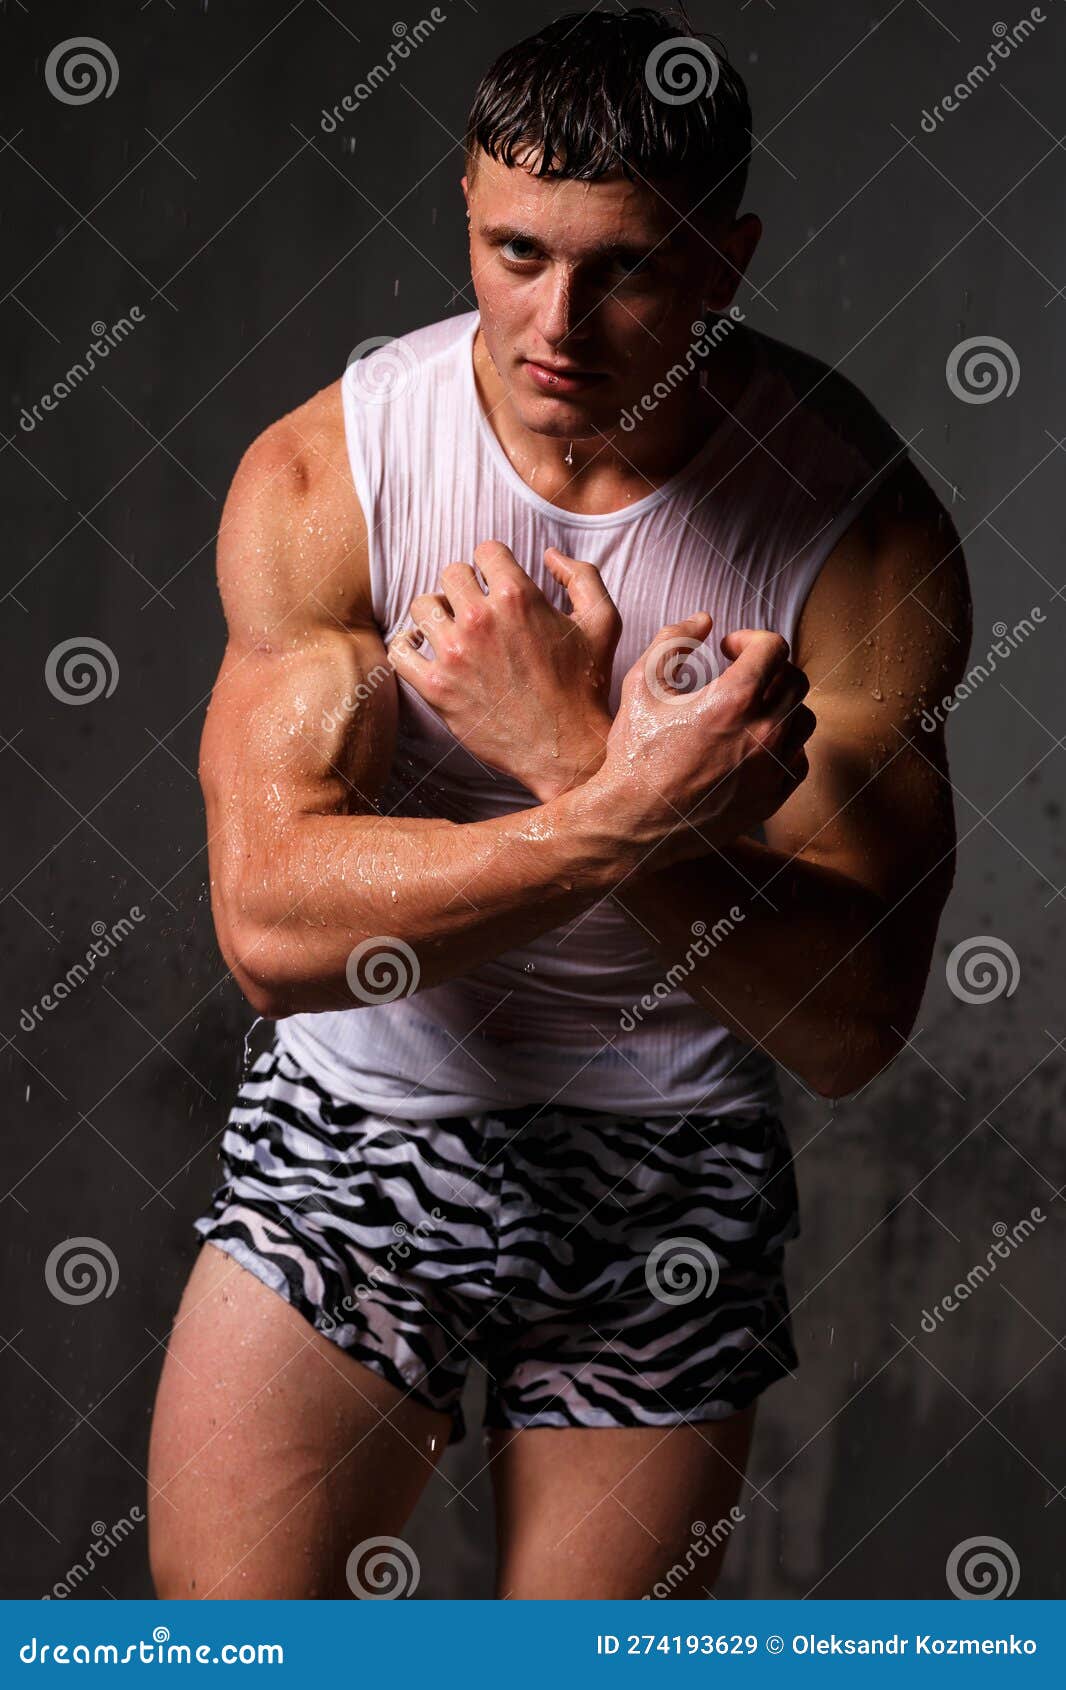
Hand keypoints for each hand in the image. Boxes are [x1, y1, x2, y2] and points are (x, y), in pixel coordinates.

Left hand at [387, 541, 620, 799]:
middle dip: (466, 587)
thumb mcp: (603, 622)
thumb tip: (549, 554)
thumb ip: (582, 576)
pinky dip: (407, 646)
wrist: (565, 747)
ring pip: (423, 606)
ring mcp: (454, 653)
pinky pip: (400, 651)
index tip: (498, 584)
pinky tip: (423, 650)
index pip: (486, 551)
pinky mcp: (436, 687)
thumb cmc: (585, 686)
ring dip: (437, 613)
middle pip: (450, 573)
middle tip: (478, 609)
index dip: (494, 565)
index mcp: (518, 596)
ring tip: (452, 629)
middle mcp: (480, 619)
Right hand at [587, 614, 814, 862]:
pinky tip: (754, 744)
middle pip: (795, 679)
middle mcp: (763, 733)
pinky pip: (798, 760)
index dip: (751, 639)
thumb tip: (703, 620)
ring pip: (803, 719)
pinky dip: (783, 745)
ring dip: (781, 704)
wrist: (632, 822)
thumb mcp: (641, 685)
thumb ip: (672, 640)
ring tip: (751, 708)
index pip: (774, 647)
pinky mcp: (772, 798)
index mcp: (734, 700)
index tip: (729, 649)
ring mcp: (772, 769)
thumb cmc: (633, 753)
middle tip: (741, 674)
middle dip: (769, 668)